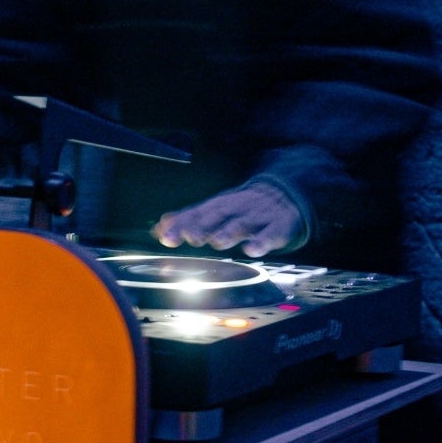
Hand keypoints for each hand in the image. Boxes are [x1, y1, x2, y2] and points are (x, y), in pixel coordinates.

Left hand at [154, 181, 304, 257]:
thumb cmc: (241, 206)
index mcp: (218, 206)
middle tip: (189, 236)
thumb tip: (158, 228)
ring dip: (228, 232)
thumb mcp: (214, 209)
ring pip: (242, 224)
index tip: (164, 234)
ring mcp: (257, 217)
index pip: (196, 213)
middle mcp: (235, 210)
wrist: (283, 192)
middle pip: (217, 216)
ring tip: (216, 242)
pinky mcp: (277, 227)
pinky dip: (262, 242)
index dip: (181, 224)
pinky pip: (270, 234)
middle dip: (202, 226)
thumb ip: (188, 219)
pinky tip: (252, 250)